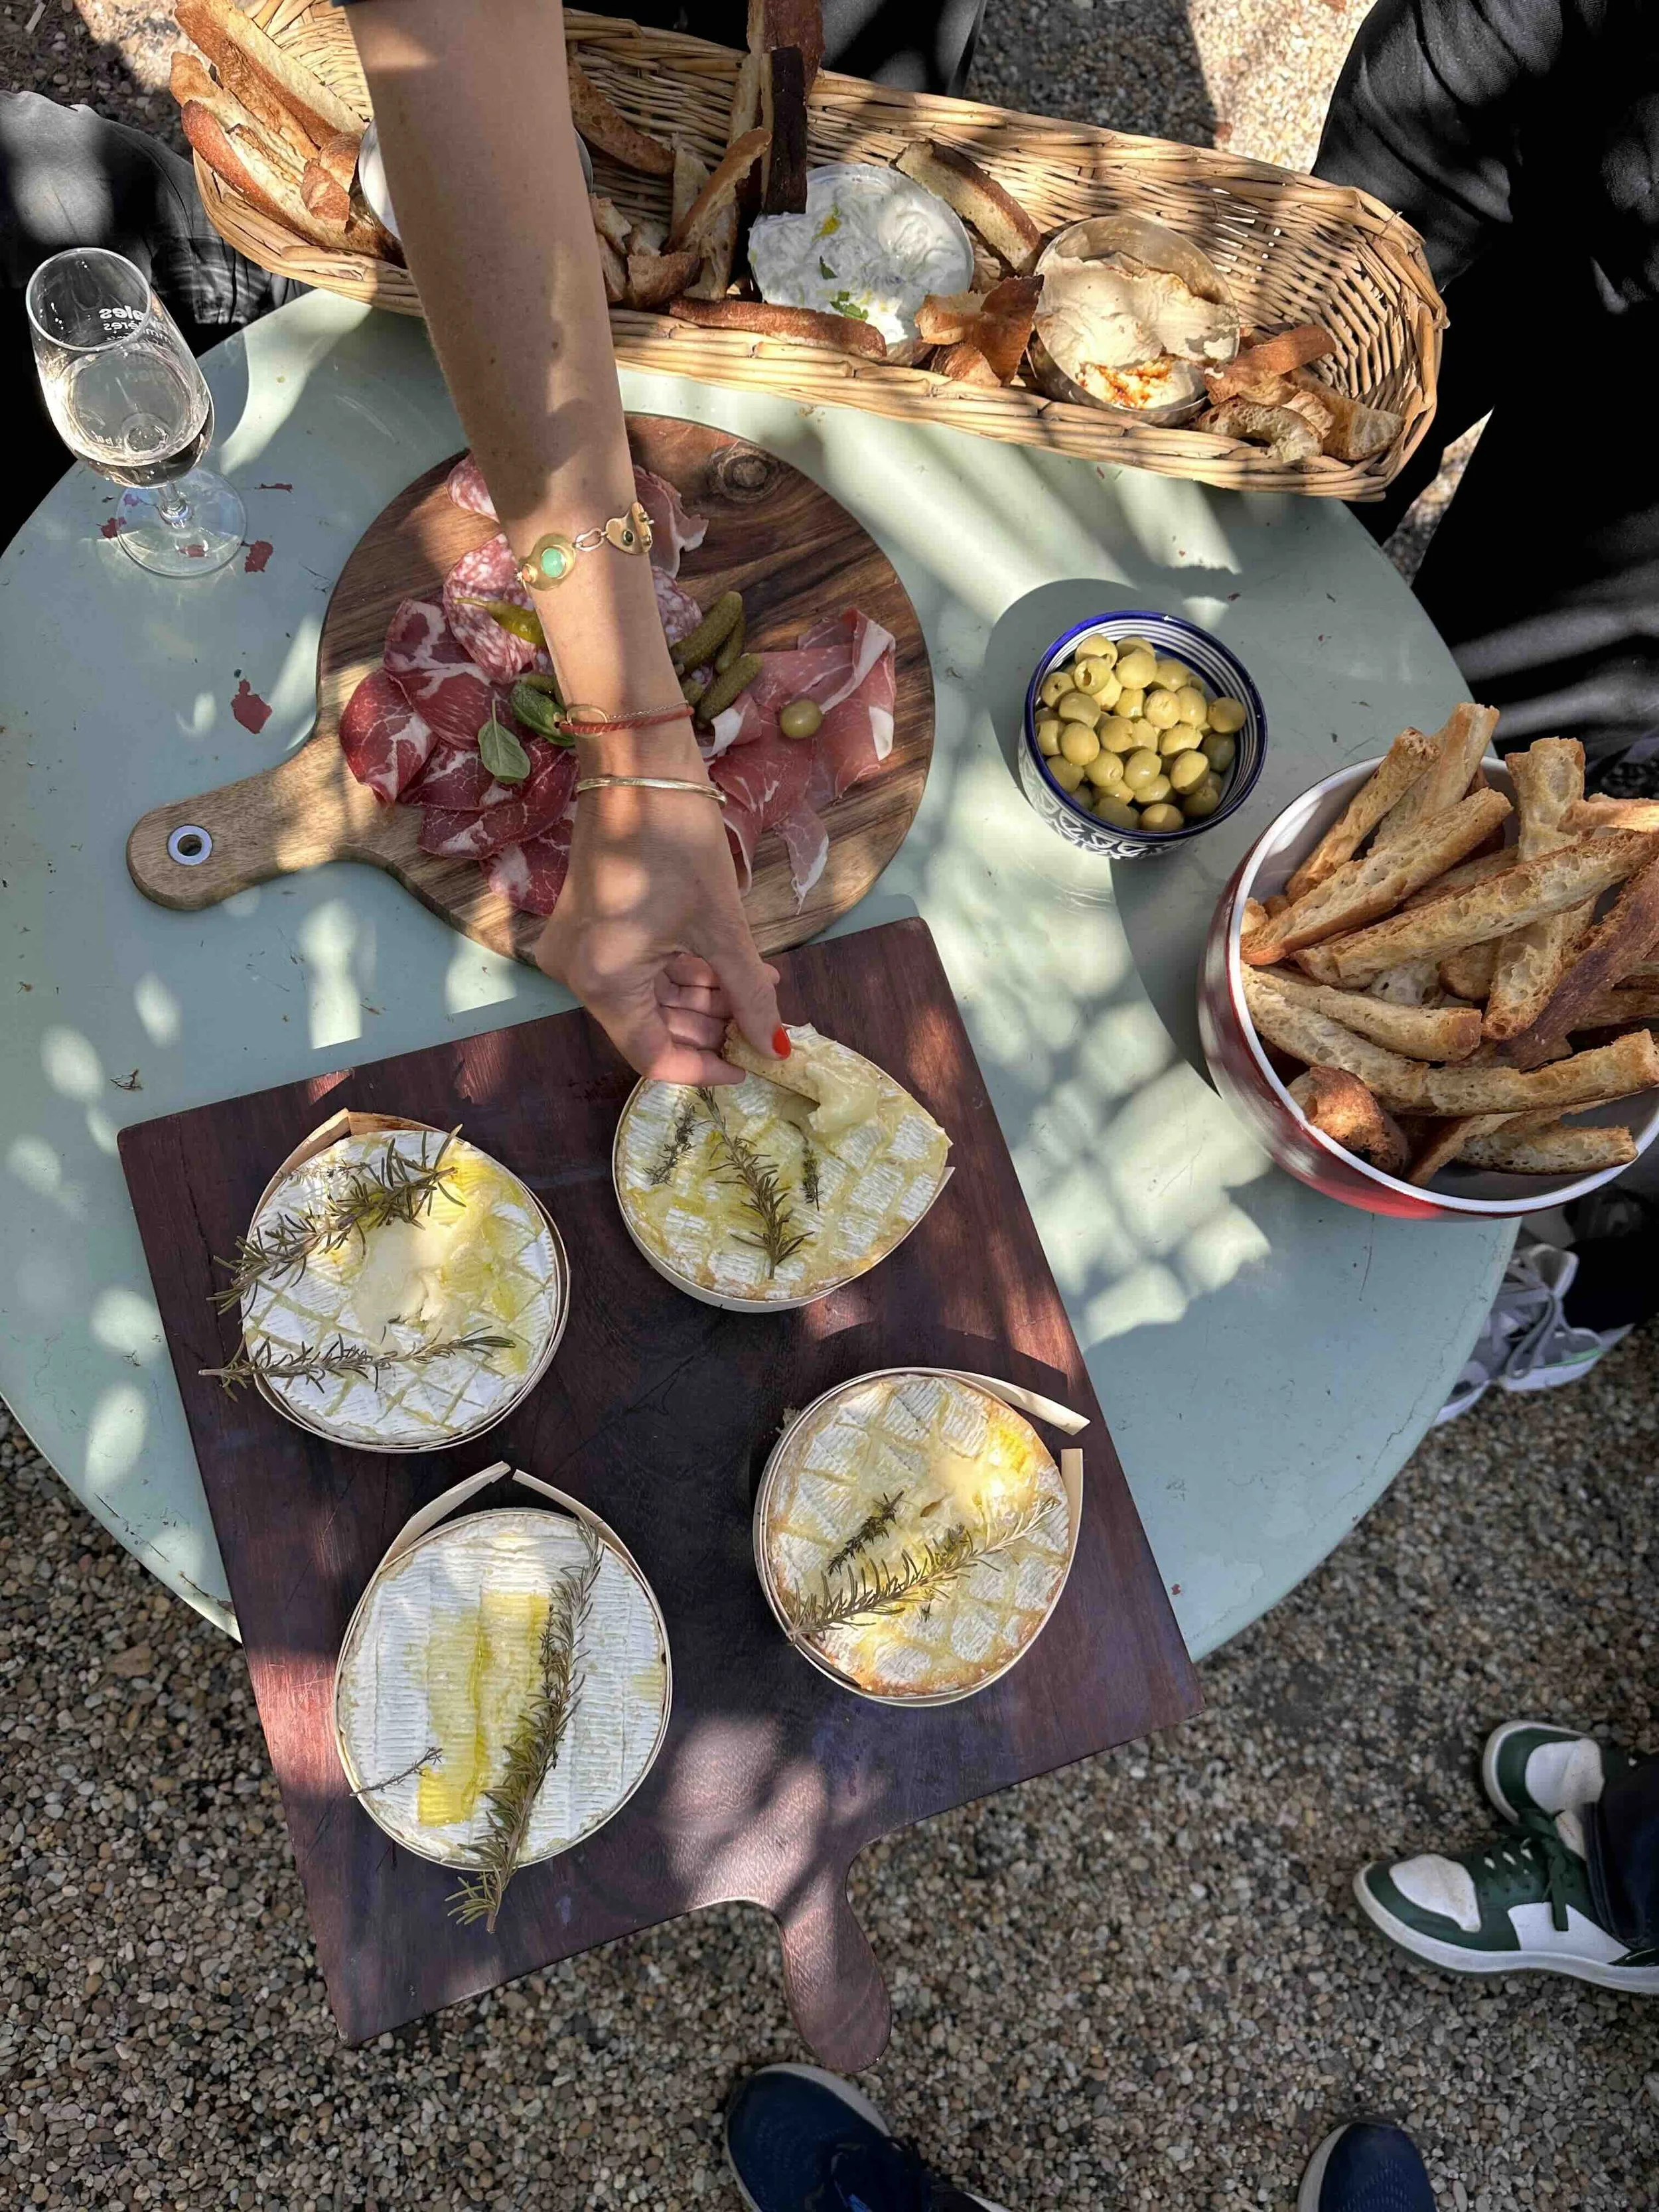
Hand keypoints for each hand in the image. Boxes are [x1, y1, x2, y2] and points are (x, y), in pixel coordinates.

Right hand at [535, 772, 783, 1083]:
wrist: (636, 761)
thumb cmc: (676, 838)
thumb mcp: (722, 925)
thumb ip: (748, 993)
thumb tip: (775, 1046)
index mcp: (602, 981)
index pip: (654, 1056)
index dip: (706, 1067)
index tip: (752, 1063)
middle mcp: (579, 974)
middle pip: (651, 1026)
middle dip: (712, 1026)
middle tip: (766, 1020)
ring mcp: (581, 949)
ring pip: (649, 997)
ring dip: (704, 997)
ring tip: (761, 987)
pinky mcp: (591, 926)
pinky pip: (639, 967)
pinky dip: (684, 971)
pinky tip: (733, 968)